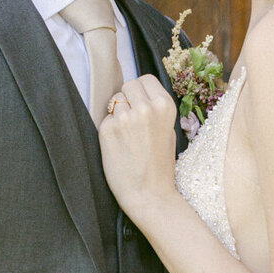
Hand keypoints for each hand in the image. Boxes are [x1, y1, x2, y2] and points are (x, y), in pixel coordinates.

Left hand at [98, 74, 177, 222]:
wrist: (149, 194)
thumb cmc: (159, 166)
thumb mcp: (168, 131)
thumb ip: (155, 109)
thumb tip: (140, 94)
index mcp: (165, 105)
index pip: (144, 79)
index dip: (140, 91)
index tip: (140, 106)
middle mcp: (146, 107)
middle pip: (128, 85)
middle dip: (127, 99)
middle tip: (131, 122)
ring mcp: (126, 117)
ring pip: (114, 101)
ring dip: (117, 114)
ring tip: (126, 137)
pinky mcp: (108, 129)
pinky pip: (105, 118)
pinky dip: (109, 129)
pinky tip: (118, 146)